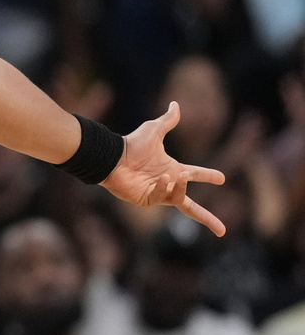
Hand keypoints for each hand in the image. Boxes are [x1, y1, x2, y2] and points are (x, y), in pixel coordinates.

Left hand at [100, 102, 225, 236]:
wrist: (113, 157)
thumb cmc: (131, 144)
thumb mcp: (154, 130)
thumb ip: (168, 120)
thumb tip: (175, 104)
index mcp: (173, 169)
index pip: (196, 174)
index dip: (208, 176)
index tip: (223, 178)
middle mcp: (168, 184)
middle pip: (190, 206)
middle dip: (207, 218)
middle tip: (222, 230)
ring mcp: (157, 194)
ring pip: (179, 197)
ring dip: (180, 186)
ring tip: (176, 174)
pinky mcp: (147, 200)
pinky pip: (162, 196)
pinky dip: (164, 187)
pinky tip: (161, 178)